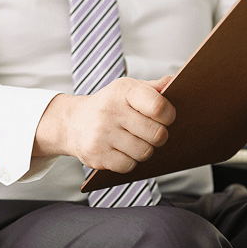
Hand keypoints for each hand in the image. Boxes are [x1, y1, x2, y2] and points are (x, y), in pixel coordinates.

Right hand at [35, 76, 174, 173]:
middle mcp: (110, 111)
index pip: (159, 107)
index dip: (169, 116)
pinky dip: (129, 162)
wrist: (72, 122)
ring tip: (135, 142)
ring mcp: (101, 134)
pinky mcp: (96, 154)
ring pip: (144, 152)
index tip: (165, 118)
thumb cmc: (107, 105)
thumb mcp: (127, 90)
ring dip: (144, 150)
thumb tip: (174, 81)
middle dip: (159, 137)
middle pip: (156, 134)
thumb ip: (152, 88)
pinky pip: (128, 166)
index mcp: (122, 91)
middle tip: (151, 134)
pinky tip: (121, 152)